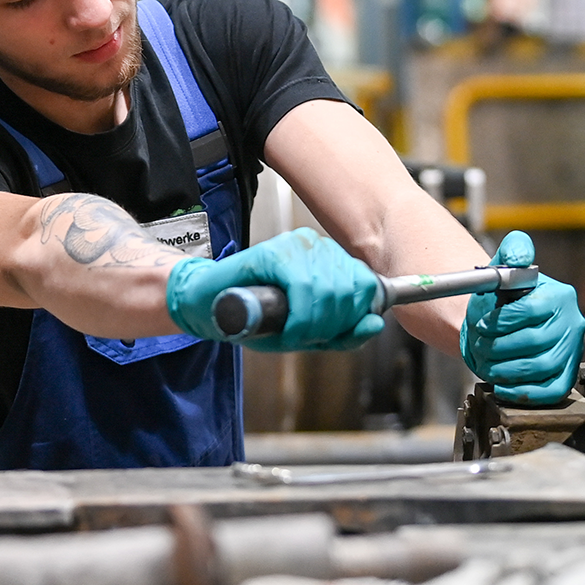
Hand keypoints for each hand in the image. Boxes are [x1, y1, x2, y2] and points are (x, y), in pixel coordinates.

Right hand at [167, 227, 383, 350]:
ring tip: (294, 334)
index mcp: (329, 258)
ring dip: (314, 326)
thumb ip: (345, 333)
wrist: (210, 308)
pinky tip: (286, 330)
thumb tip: (375, 324)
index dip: (354, 318)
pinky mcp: (272, 252)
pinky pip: (303, 289)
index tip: (331, 333)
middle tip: (308, 338)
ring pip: (329, 291)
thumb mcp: (309, 334)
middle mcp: (315, 246)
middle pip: (351, 291)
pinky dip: (299, 320)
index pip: (367, 286)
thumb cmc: (257, 318)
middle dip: (333, 326)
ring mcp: (293, 246)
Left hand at [460, 231, 584, 405]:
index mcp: (560, 296)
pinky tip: (502, 385)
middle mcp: (572, 323)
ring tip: (487, 362)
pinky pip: (551, 391)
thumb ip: (513, 251)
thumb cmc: (505, 295)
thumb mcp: (506, 265)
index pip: (530, 311)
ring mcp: (572, 351)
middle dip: (498, 346)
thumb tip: (517, 257)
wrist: (508, 321)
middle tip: (480, 344)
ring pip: (541, 368)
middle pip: (534, 342)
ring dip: (505, 369)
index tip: (481, 324)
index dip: (500, 321)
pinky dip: (524, 392)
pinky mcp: (566, 375)